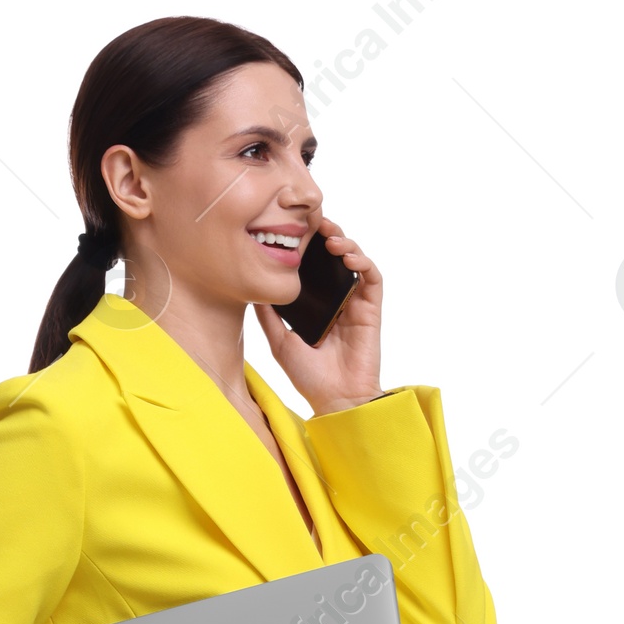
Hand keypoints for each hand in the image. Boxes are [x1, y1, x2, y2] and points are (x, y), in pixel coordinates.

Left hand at [251, 218, 382, 414]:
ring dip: (345, 242)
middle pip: (335, 256)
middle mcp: (337, 300)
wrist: (335, 400)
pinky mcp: (372, 310)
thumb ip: (268, 315)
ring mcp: (355, 303)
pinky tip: (347, 256)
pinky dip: (362, 261)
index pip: (314, 266)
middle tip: (313, 222)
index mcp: (317, 305)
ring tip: (330, 237)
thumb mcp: (279, 341)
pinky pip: (372, 278)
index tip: (293, 230)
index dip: (307, 245)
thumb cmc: (310, 377)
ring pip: (355, 260)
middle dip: (327, 234)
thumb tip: (251, 290)